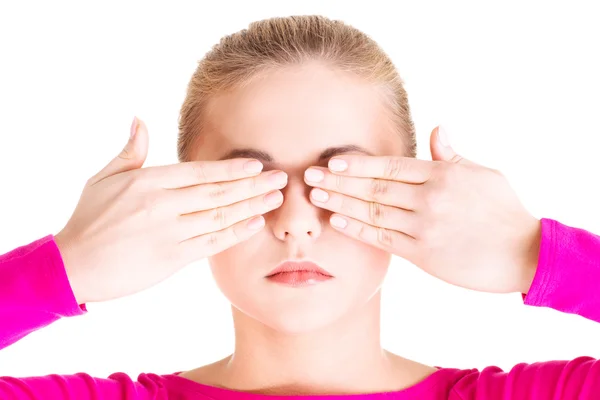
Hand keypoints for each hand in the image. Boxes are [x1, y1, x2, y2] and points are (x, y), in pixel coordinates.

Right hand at [54, 117, 286, 303]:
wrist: (73, 266)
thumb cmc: (88, 219)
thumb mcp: (103, 178)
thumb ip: (130, 152)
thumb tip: (140, 120)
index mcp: (148, 181)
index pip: (199, 172)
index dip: (231, 168)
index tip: (256, 164)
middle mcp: (162, 205)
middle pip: (217, 193)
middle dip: (253, 184)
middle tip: (281, 177)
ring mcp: (169, 233)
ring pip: (219, 217)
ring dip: (251, 206)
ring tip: (275, 198)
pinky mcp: (172, 259)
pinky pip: (211, 244)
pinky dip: (235, 234)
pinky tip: (254, 224)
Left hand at [304, 126, 540, 293]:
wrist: (524, 253)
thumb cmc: (504, 211)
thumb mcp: (483, 174)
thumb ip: (452, 156)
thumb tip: (436, 130)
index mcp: (442, 174)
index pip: (390, 165)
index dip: (358, 164)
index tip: (333, 161)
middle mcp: (429, 198)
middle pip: (374, 187)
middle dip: (339, 181)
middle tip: (309, 176)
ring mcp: (424, 226)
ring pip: (373, 212)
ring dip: (341, 204)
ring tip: (316, 197)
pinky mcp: (423, 253)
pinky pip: (383, 239)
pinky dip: (358, 230)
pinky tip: (338, 222)